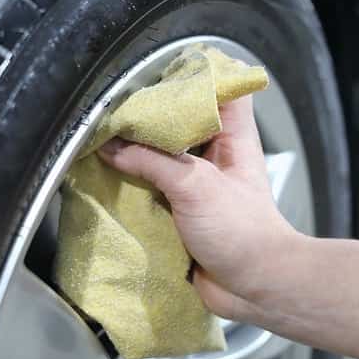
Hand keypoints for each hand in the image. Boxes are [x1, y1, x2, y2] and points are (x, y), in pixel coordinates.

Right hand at [98, 95, 297, 321]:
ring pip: (164, 157)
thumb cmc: (241, 231)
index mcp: (233, 138)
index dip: (196, 75)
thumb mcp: (194, 185)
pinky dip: (133, 185)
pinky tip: (107, 177)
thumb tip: (110, 145)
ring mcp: (198, 185)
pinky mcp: (182, 213)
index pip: (222, 89)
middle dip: (151, 116)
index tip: (159, 70)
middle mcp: (216, 156)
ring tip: (103, 138)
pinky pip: (154, 191)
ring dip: (137, 153)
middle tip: (117, 108)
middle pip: (183, 122)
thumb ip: (151, 161)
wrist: (255, 287)